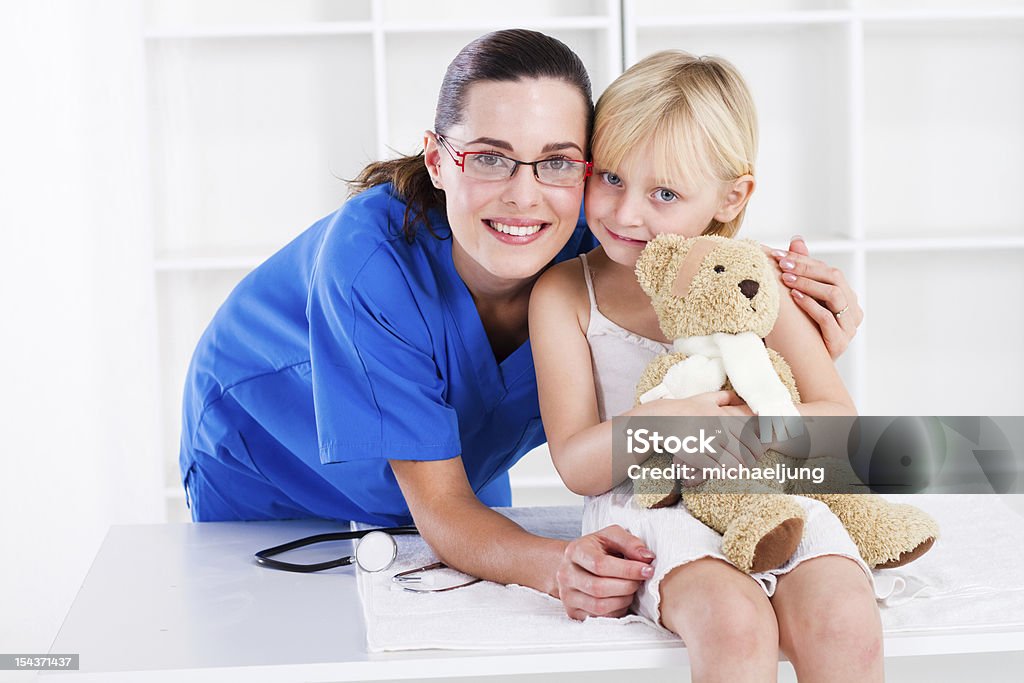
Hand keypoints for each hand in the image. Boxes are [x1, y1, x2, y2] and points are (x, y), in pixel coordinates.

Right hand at [557, 525, 654, 619]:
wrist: (576, 564)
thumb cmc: (597, 549)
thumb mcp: (612, 536)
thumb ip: (631, 543)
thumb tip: (647, 558)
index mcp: (575, 551)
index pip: (600, 564)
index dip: (627, 570)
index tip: (647, 570)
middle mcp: (567, 574)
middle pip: (599, 588)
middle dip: (627, 586)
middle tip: (640, 580)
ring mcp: (568, 596)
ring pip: (599, 606)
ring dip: (624, 600)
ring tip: (631, 589)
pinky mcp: (573, 612)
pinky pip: (601, 617)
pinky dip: (617, 610)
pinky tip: (622, 598)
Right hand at [656, 391, 758, 485]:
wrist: (661, 419)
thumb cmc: (684, 409)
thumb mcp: (705, 398)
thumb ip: (726, 397)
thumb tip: (741, 399)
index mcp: (724, 417)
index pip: (752, 438)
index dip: (758, 449)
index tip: (756, 454)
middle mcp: (719, 430)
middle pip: (746, 453)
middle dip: (750, 461)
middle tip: (748, 465)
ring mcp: (708, 443)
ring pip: (734, 465)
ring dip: (737, 470)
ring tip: (736, 470)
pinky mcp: (697, 456)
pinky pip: (718, 470)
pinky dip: (723, 474)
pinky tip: (721, 472)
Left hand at [764, 235, 863, 358]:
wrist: (805, 367)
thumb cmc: (804, 330)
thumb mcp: (801, 297)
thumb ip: (803, 270)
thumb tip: (797, 239)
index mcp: (846, 296)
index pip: (828, 270)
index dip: (804, 260)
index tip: (779, 255)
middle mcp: (852, 309)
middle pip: (834, 278)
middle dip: (806, 268)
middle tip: (782, 264)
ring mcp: (849, 326)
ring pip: (834, 295)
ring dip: (808, 284)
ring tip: (786, 279)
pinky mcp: (840, 342)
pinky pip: (828, 319)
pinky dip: (811, 305)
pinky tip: (794, 298)